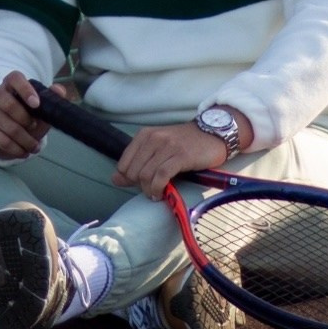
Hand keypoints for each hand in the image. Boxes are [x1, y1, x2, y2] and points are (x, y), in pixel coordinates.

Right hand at [0, 72, 51, 159]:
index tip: (36, 104)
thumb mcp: (40, 108)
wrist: (5, 134)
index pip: (15, 78)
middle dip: (26, 120)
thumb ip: (50, 98)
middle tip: (35, 128)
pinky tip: (24, 152)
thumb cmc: (25, 117)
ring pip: (9, 127)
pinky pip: (3, 141)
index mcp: (11, 84)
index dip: (25, 90)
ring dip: (26, 141)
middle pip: (9, 104)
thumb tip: (59, 90)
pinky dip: (17, 149)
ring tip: (34, 147)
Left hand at [113, 123, 229, 196]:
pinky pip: (162, 176)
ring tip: (156, 194)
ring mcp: (167, 146)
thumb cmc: (184, 144)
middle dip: (139, 186)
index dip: (128, 179)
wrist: (212, 134)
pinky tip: (161, 193)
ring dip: (149, 190)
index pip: (124, 164)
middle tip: (150, 190)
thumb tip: (115, 179)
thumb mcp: (157, 149)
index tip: (139, 185)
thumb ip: (136, 163)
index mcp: (144, 135)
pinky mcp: (181, 156)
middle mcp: (154, 138)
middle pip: (134, 171)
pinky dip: (158, 188)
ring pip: (146, 174)